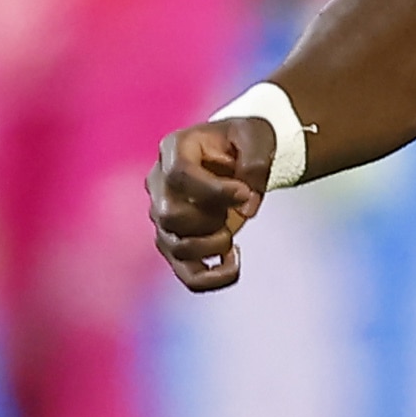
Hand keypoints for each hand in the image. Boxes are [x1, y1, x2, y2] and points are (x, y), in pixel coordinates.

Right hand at [150, 114, 276, 292]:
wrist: (236, 155)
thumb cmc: (243, 143)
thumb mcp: (256, 137)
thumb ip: (255, 164)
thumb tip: (247, 208)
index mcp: (174, 150)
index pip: (178, 176)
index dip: (214, 190)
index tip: (245, 193)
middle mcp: (159, 184)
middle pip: (169, 215)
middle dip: (210, 217)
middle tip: (236, 204)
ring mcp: (163, 217)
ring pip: (175, 247)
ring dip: (213, 244)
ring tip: (230, 228)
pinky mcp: (177, 243)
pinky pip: (188, 275)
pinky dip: (214, 279)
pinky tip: (234, 263)